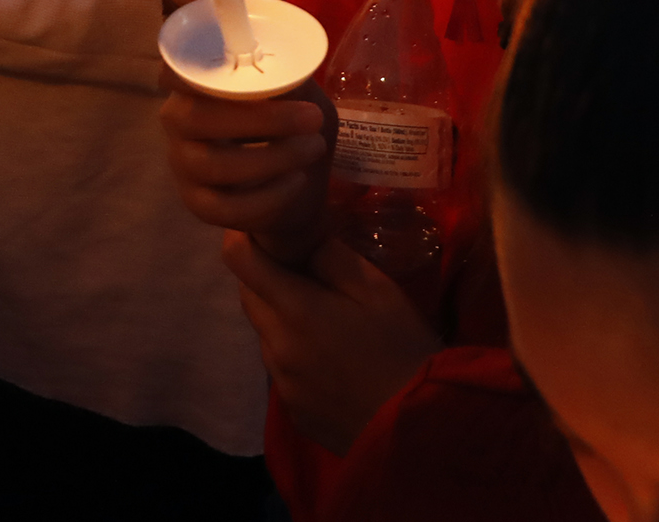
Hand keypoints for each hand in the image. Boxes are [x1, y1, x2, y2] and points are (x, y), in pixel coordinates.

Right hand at [159, 77, 329, 250]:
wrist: (299, 182)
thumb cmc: (291, 125)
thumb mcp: (298, 95)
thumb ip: (289, 80)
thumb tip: (290, 71)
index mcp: (194, 84)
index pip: (174, 71)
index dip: (191, 69)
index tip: (229, 63)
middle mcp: (178, 121)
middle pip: (196, 118)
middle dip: (260, 119)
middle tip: (313, 117)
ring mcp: (184, 165)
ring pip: (214, 165)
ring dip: (273, 158)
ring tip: (314, 148)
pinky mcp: (198, 204)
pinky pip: (227, 206)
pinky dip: (269, 196)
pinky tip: (297, 180)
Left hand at [223, 230, 442, 456]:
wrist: (418, 428)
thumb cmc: (403, 348)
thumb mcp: (378, 289)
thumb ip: (332, 258)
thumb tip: (301, 241)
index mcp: (296, 311)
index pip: (240, 261)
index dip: (244, 238)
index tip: (262, 231)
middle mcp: (277, 347)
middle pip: (248, 297)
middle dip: (264, 277)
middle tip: (300, 270)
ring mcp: (282, 384)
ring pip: (263, 334)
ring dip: (278, 318)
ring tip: (320, 318)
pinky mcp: (292, 410)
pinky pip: (280, 369)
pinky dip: (292, 354)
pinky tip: (329, 359)